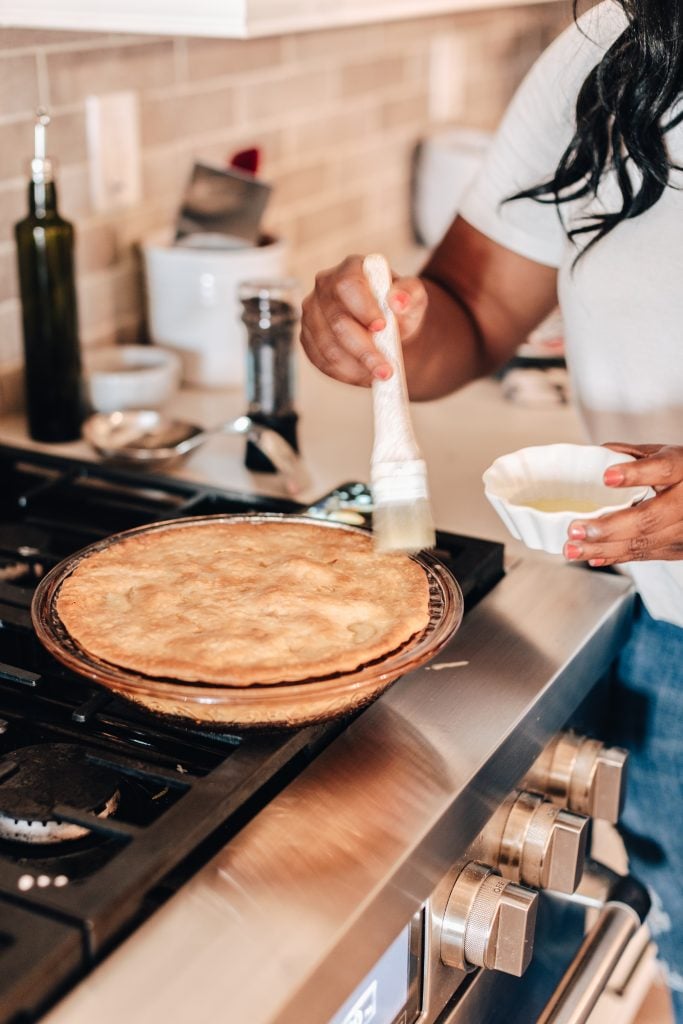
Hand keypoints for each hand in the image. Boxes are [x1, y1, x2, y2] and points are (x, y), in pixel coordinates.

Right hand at [300, 255, 427, 385]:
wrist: (386, 326)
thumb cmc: (397, 307)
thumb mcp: (413, 297)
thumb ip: (410, 294)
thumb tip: (398, 301)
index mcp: (350, 269)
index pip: (348, 286)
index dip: (363, 308)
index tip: (382, 327)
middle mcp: (325, 288)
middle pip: (337, 322)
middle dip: (364, 350)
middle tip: (386, 370)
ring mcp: (312, 314)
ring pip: (328, 347)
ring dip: (356, 367)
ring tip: (380, 376)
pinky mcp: (308, 338)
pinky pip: (321, 361)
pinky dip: (345, 373)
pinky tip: (365, 376)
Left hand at [563, 443, 682, 564]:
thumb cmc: (679, 472)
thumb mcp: (661, 454)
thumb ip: (629, 454)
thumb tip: (591, 455)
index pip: (663, 469)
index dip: (636, 474)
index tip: (607, 477)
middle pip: (648, 518)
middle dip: (607, 528)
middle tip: (575, 529)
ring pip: (642, 542)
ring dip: (603, 548)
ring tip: (572, 548)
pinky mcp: (678, 548)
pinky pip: (644, 555)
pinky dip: (615, 557)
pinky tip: (592, 557)